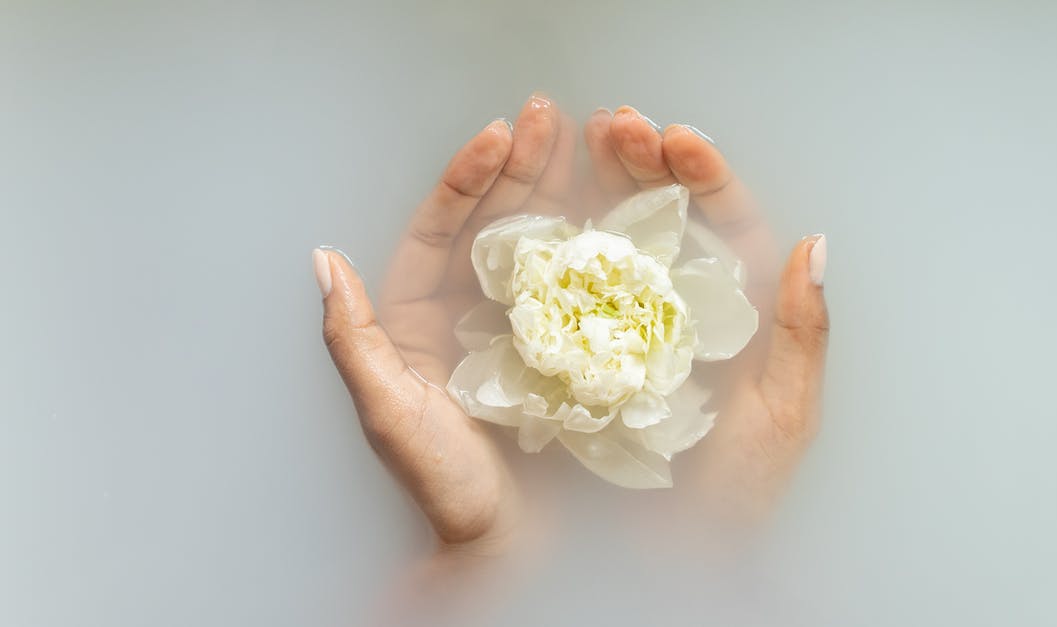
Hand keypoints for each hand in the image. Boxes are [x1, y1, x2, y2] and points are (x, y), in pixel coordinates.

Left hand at [315, 93, 574, 551]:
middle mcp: (467, 311)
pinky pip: (576, 283)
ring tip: (591, 137)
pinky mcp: (565, 344)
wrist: (511, 543)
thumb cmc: (444, 485)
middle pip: (492, 224)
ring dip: (560, 188)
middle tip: (549, 115)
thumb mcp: (387, 413)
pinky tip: (615, 204)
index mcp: (417, 318)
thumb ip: (352, 340)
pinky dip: (593, 242)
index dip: (465, 182)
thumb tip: (323, 261)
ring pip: (536, 242)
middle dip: (519, 167)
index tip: (495, 137)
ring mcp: (520, 325)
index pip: (439, 232)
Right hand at [583, 107, 828, 520]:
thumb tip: (814, 243)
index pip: (721, 228)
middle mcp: (671, 312)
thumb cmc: (730, 500)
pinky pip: (556, 283)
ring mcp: (616, 327)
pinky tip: (529, 201)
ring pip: (605, 237)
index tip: (679, 138)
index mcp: (728, 317)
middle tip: (614, 122)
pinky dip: (543, 237)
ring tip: (570, 134)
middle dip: (638, 162)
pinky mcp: (565, 349)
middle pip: (659, 218)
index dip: (703, 177)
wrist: (649, 561)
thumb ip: (801, 331)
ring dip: (588, 181)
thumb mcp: (782, 417)